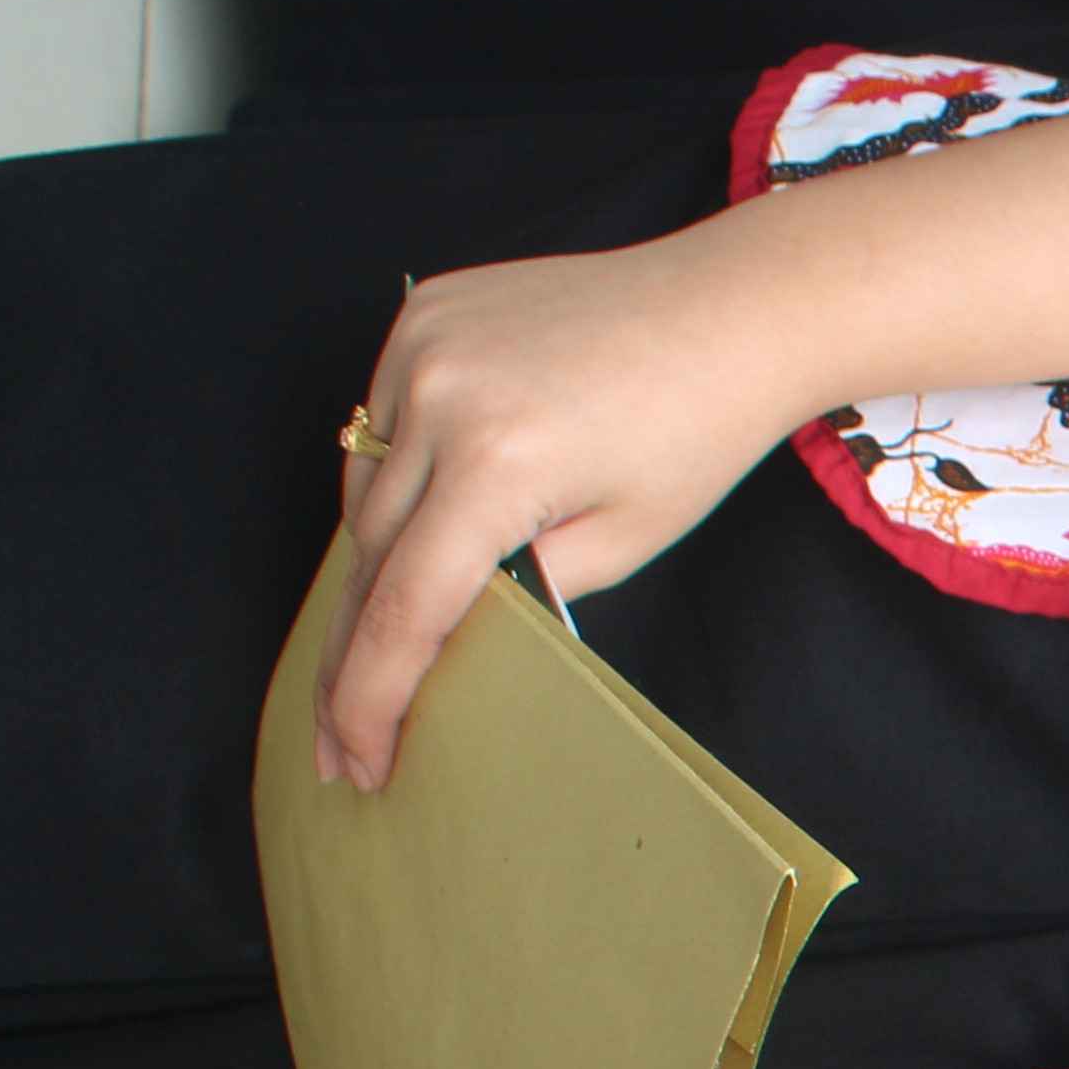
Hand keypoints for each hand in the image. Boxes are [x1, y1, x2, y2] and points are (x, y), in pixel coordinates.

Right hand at [319, 230, 817, 786]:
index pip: (406, 606)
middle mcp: (439, 398)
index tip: (356, 759)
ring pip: (361, 486)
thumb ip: (524, 590)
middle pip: (368, 553)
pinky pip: (379, 422)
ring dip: (368, 564)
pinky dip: (389, 478)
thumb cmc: (698, 432)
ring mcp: (420, 346)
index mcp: (497, 464)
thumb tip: (448, 625)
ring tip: (372, 647)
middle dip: (351, 652)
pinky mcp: (421, 314)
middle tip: (341, 740)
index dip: (372, 695)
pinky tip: (409, 532)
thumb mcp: (622, 541)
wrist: (728, 310)